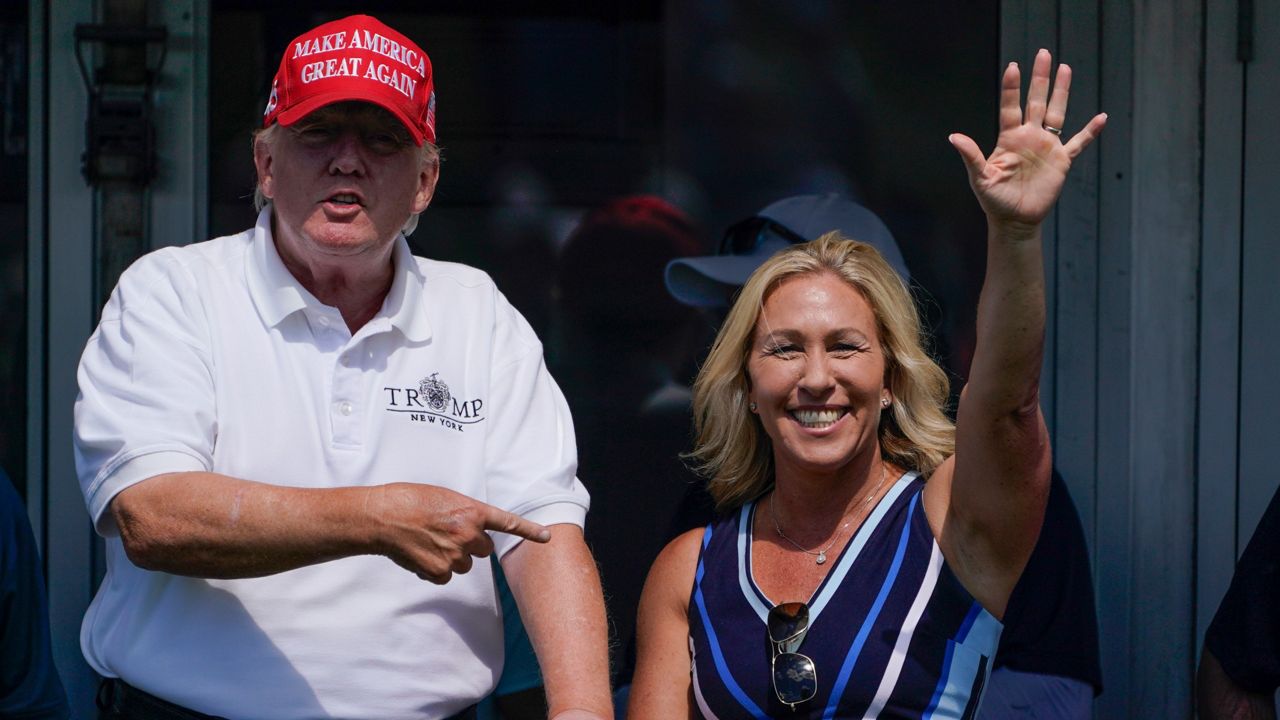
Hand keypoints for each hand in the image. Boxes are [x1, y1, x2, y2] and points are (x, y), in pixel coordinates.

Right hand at [364, 483, 550, 583]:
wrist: (383, 516)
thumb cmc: (411, 500)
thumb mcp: (445, 498)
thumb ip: (465, 513)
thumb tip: (472, 529)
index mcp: (472, 512)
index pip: (507, 522)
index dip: (530, 531)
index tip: (547, 537)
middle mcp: (468, 534)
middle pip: (483, 549)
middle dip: (470, 544)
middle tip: (446, 532)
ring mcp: (454, 555)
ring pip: (464, 564)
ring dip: (451, 556)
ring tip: (429, 541)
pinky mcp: (439, 571)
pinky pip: (445, 576)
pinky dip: (435, 569)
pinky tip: (421, 554)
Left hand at [950, 48, 1106, 229]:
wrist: (1015, 220)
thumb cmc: (995, 200)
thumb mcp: (980, 177)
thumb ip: (971, 155)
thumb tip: (953, 137)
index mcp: (1009, 138)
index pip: (1010, 106)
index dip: (1011, 87)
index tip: (1013, 66)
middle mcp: (1029, 137)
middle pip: (1036, 101)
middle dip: (1040, 78)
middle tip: (1044, 53)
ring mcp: (1047, 146)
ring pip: (1056, 112)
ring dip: (1061, 92)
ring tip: (1065, 69)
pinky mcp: (1062, 161)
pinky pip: (1079, 142)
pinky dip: (1090, 132)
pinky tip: (1102, 118)